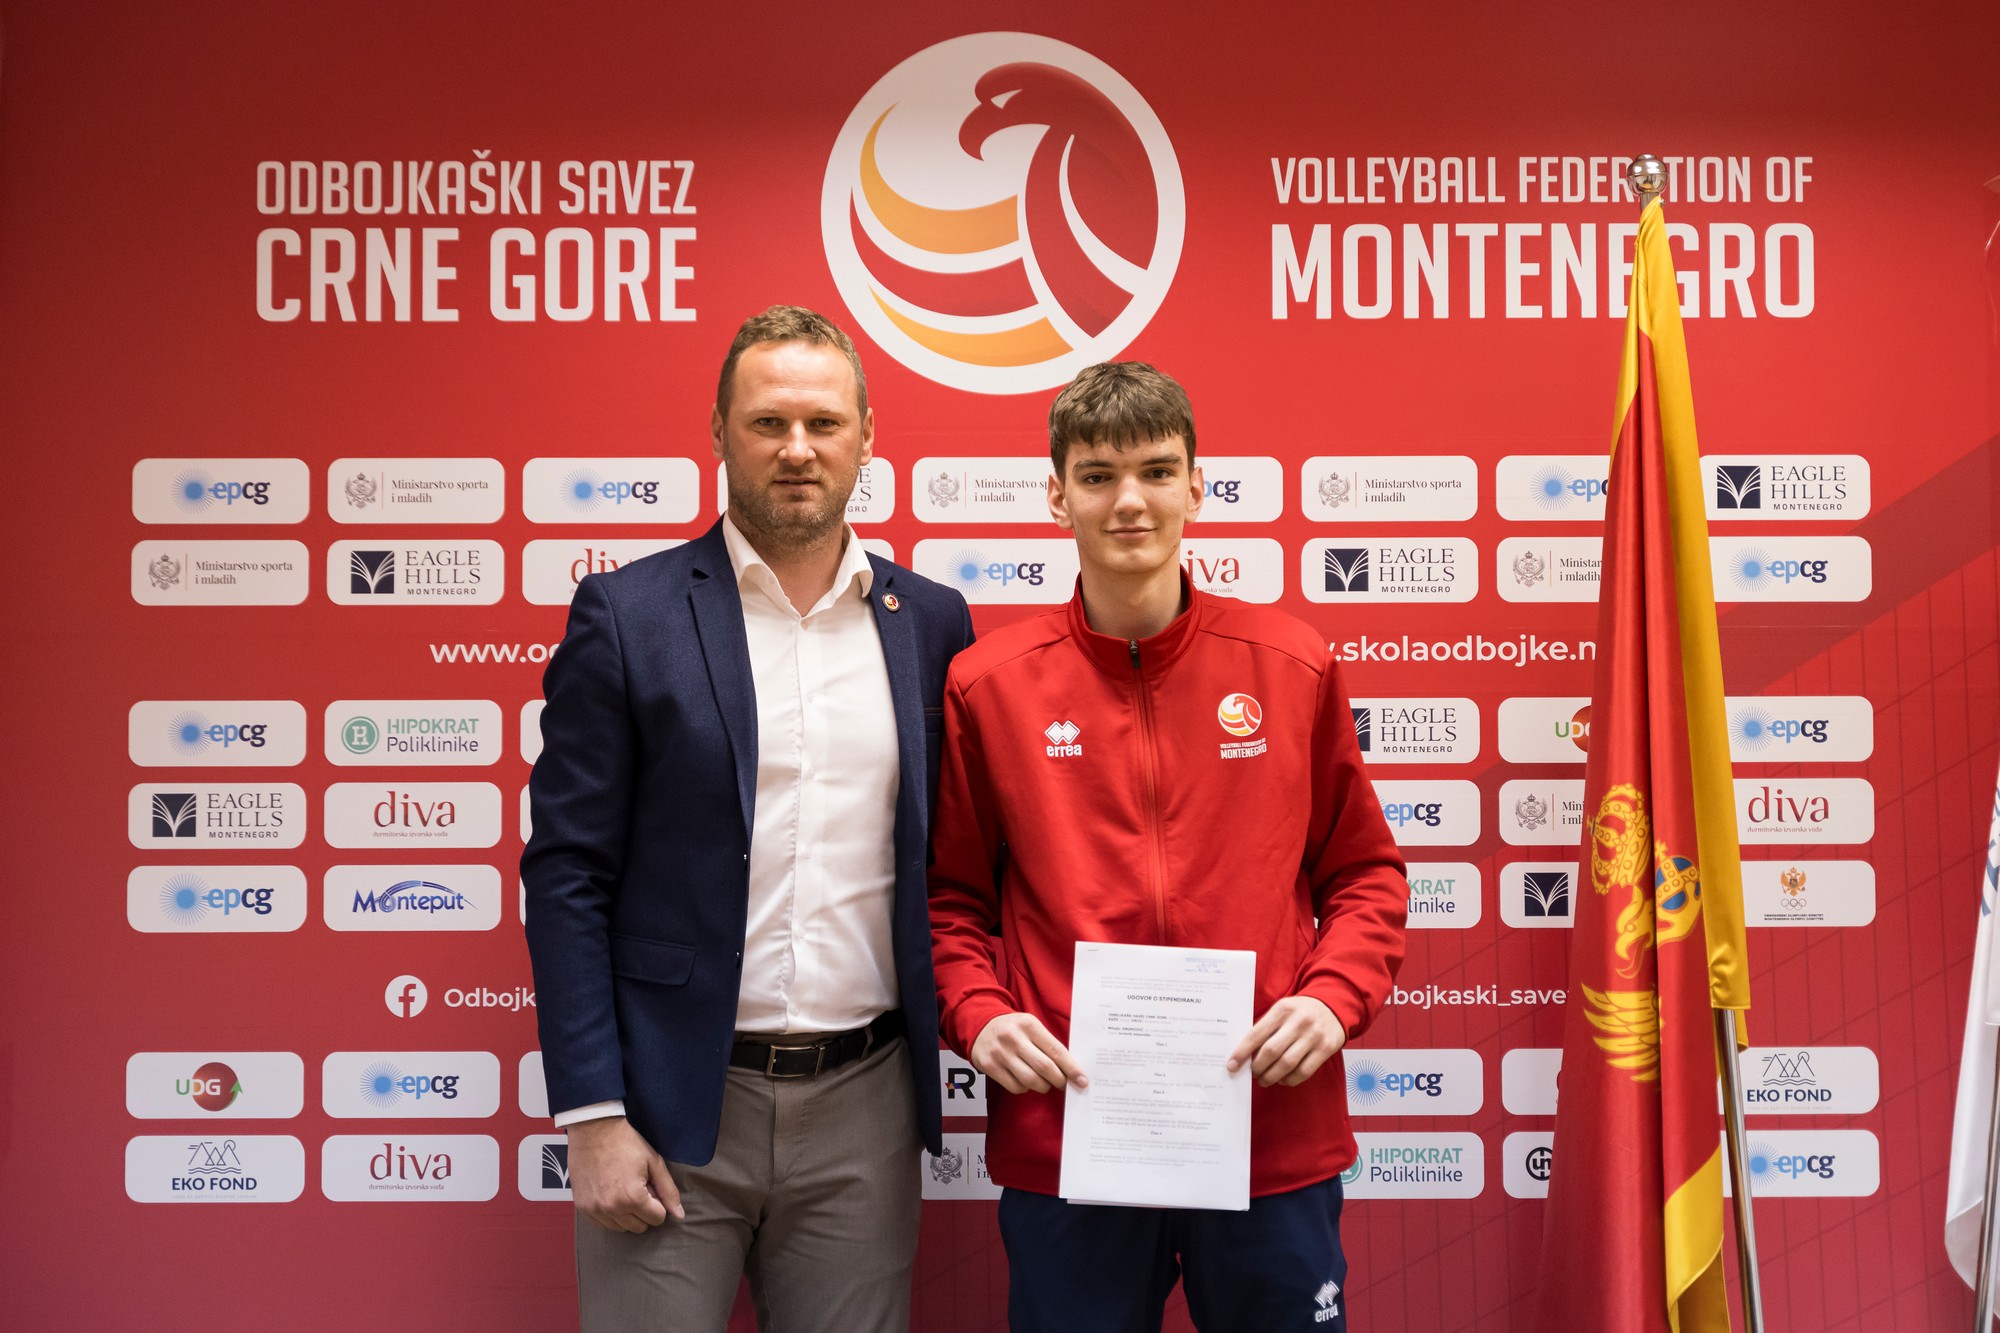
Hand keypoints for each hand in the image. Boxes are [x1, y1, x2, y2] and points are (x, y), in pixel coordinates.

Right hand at [566, 1115, 681, 1231]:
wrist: (594, 1130)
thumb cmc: (627, 1143)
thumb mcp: (654, 1162)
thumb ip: (668, 1191)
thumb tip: (680, 1215)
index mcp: (633, 1197)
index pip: (657, 1219)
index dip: (658, 1204)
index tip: (651, 1188)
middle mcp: (612, 1208)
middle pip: (639, 1227)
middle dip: (644, 1211)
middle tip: (639, 1189)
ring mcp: (595, 1210)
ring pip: (621, 1228)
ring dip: (627, 1215)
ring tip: (624, 1191)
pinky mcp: (583, 1207)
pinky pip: (602, 1224)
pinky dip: (610, 1215)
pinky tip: (610, 1195)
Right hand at [971, 1012, 1087, 1093]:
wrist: (980, 1024)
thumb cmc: (1013, 1028)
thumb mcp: (1031, 1026)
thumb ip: (1048, 1044)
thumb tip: (1070, 1069)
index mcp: (1029, 1025)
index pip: (1056, 1050)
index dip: (1071, 1069)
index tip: (1082, 1081)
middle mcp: (1014, 1038)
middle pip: (1044, 1068)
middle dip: (1059, 1080)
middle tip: (1063, 1083)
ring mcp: (1000, 1053)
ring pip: (1030, 1080)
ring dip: (1043, 1086)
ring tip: (1044, 1082)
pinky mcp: (989, 1066)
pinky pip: (1015, 1087)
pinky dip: (1025, 1088)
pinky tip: (1025, 1080)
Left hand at [1227, 995, 1347, 1087]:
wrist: (1333, 1005)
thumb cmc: (1300, 1011)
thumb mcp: (1282, 1009)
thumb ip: (1266, 1027)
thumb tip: (1246, 1053)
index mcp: (1282, 1010)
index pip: (1256, 1034)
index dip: (1242, 1052)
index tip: (1232, 1065)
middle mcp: (1298, 1022)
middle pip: (1271, 1051)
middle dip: (1258, 1067)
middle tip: (1253, 1074)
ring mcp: (1313, 1036)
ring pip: (1287, 1064)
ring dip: (1272, 1077)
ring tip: (1265, 1079)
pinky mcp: (1326, 1048)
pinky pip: (1304, 1071)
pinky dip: (1290, 1080)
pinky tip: (1283, 1080)